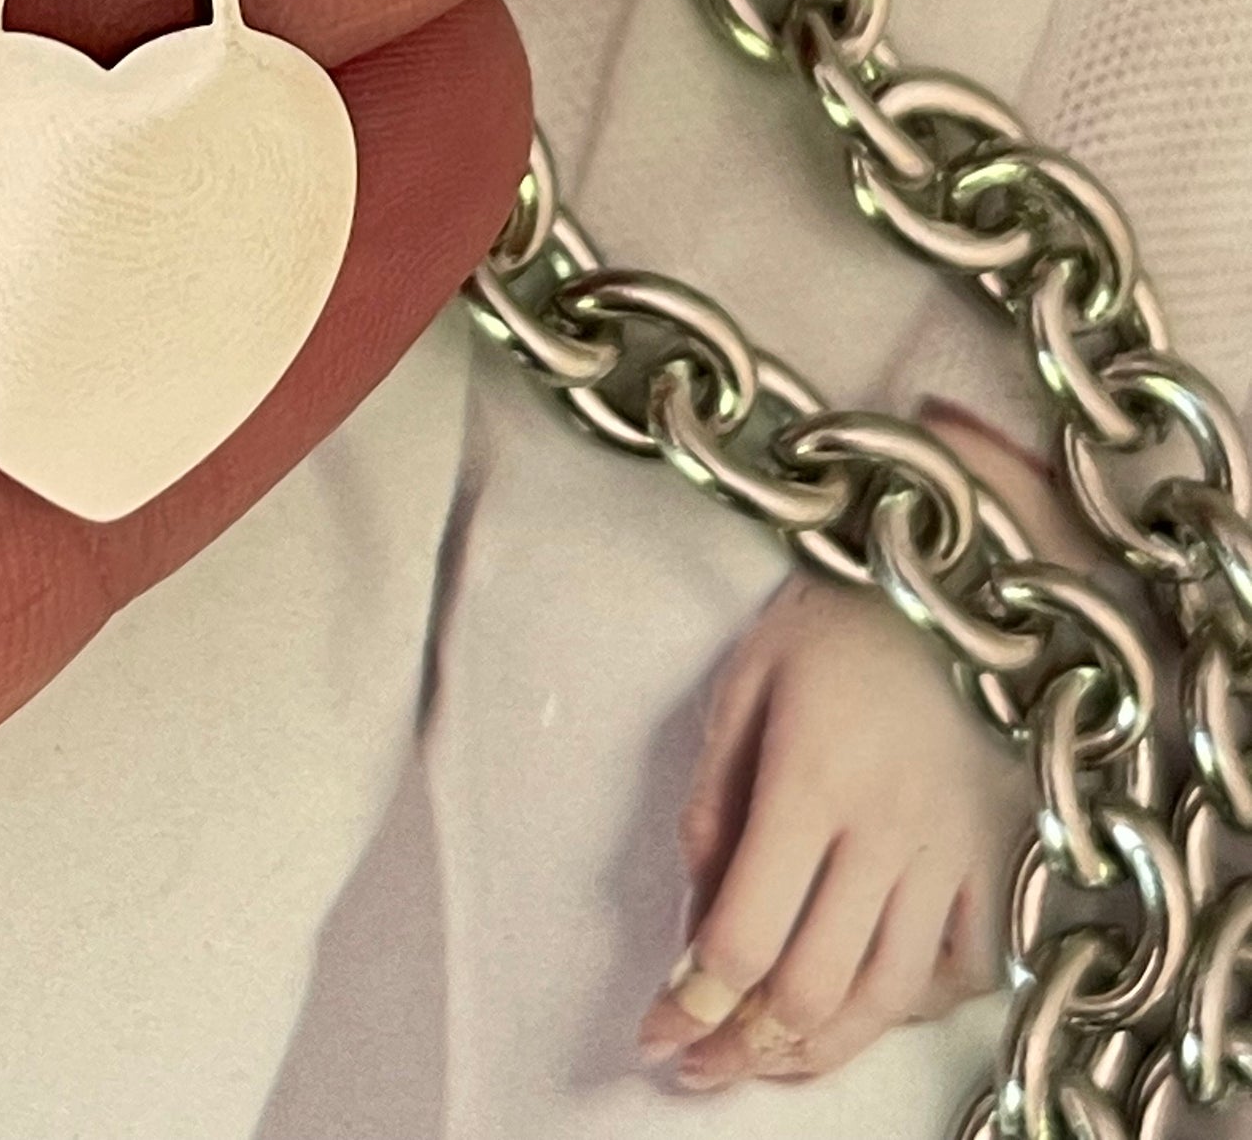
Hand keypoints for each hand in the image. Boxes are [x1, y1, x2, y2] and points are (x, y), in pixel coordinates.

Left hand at [640, 571, 1030, 1089]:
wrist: (951, 583)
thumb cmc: (829, 625)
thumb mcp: (742, 688)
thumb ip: (712, 807)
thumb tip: (693, 923)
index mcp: (811, 782)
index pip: (745, 935)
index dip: (692, 1005)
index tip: (654, 1035)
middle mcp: (888, 832)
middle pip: (815, 986)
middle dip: (744, 1049)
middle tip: (697, 1068)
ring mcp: (951, 852)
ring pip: (889, 997)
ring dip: (821, 1049)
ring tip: (766, 1061)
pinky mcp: (997, 856)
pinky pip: (966, 966)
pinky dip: (915, 1009)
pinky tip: (867, 1008)